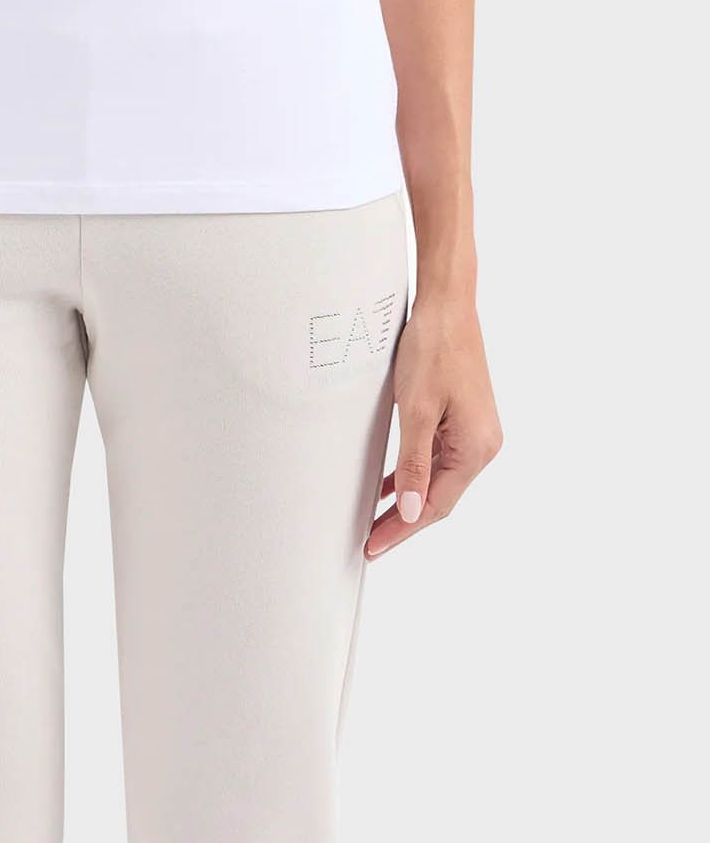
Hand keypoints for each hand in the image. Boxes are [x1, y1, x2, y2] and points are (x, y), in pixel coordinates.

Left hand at [366, 293, 500, 558]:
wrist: (447, 305)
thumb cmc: (433, 348)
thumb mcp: (417, 410)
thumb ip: (414, 464)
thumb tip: (411, 512)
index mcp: (476, 448)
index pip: (435, 505)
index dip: (403, 529)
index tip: (374, 546)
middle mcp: (482, 444)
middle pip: (439, 497)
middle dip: (405, 521)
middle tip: (370, 542)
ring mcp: (474, 431)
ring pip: (438, 479)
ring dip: (409, 499)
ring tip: (376, 521)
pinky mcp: (463, 418)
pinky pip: (438, 457)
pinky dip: (415, 473)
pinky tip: (392, 485)